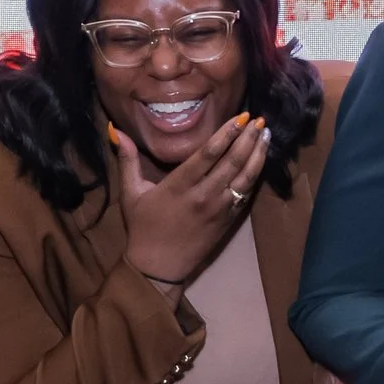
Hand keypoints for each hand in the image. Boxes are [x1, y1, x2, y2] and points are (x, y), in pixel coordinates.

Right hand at [116, 112, 266, 285]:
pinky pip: (246, 194)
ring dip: (258, 155)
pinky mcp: (228, 220)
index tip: (241, 117)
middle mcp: (203, 195)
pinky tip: (261, 161)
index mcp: (179, 185)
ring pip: (245, 177)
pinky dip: (255, 176)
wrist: (159, 266)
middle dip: (248, 139)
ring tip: (267, 135)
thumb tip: (115, 129)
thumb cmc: (143, 227)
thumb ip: (127, 159)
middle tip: (259, 120)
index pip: (209, 153)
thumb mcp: (131, 192)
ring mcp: (219, 209)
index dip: (227, 133)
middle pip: (232, 161)